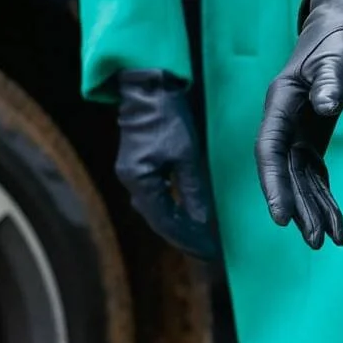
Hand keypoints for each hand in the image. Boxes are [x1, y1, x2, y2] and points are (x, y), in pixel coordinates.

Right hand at [113, 70, 220, 263]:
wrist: (146, 89)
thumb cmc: (167, 117)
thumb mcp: (186, 155)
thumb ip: (193, 190)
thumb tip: (202, 221)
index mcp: (141, 182)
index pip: (166, 223)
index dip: (189, 240)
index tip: (210, 253)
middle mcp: (131, 184)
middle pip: (159, 222)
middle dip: (184, 238)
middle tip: (208, 252)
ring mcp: (131, 177)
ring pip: (156, 212)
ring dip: (178, 226)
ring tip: (201, 239)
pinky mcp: (137, 169)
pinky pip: (155, 199)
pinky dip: (172, 211)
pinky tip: (187, 216)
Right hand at [254, 0, 342, 250]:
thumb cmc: (341, 37)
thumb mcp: (340, 53)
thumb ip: (332, 77)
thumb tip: (327, 104)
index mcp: (281, 101)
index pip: (269, 149)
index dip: (273, 184)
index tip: (281, 218)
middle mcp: (283, 122)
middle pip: (284, 172)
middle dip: (298, 207)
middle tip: (315, 242)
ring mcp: (296, 133)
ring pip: (300, 180)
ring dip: (313, 210)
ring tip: (329, 242)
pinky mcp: (312, 140)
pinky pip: (315, 177)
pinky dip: (326, 200)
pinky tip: (338, 228)